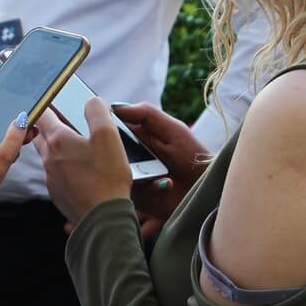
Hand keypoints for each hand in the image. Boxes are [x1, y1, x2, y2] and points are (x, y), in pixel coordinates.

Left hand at [33, 97, 134, 228]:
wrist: (102, 220)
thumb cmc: (107, 178)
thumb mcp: (108, 136)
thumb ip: (97, 111)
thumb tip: (91, 101)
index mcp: (58, 140)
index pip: (43, 113)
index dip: (46, 102)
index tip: (48, 98)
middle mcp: (49, 158)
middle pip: (39, 134)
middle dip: (45, 124)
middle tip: (56, 118)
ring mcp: (51, 178)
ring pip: (46, 154)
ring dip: (54, 146)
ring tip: (70, 143)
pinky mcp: (57, 193)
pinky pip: (55, 173)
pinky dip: (62, 166)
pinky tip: (77, 169)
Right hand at [112, 104, 210, 237]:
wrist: (208, 186)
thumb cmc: (193, 154)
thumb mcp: (172, 129)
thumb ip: (146, 114)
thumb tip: (115, 107)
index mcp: (135, 138)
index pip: (109, 131)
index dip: (101, 129)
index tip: (97, 126)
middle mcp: (129, 158)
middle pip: (106, 154)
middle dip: (114, 153)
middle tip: (135, 153)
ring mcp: (131, 179)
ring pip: (114, 174)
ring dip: (134, 172)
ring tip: (156, 170)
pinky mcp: (137, 198)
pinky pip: (130, 193)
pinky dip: (148, 188)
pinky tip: (167, 183)